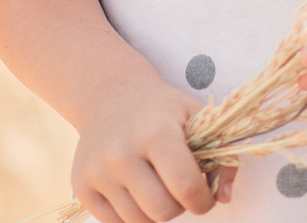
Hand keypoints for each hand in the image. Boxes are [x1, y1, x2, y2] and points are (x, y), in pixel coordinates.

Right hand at [69, 77, 231, 222]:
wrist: (110, 96)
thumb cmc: (161, 110)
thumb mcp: (196, 118)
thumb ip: (220, 157)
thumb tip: (224, 197)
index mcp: (155, 132)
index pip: (185, 186)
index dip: (203, 200)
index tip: (205, 196)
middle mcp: (121, 153)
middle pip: (163, 211)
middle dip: (180, 206)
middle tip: (179, 189)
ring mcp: (98, 172)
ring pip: (139, 222)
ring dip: (156, 212)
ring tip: (158, 186)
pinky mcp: (82, 187)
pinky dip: (132, 214)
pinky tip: (137, 190)